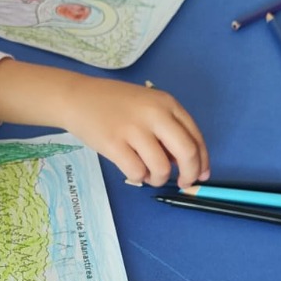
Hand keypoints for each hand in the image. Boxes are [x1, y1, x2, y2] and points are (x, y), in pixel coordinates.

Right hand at [57, 76, 209, 188]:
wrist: (77, 97)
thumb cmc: (114, 104)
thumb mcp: (148, 106)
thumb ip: (167, 127)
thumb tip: (184, 162)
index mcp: (167, 103)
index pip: (196, 136)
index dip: (202, 160)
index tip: (200, 174)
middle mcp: (154, 114)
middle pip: (187, 152)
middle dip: (190, 174)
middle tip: (183, 182)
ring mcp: (133, 129)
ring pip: (162, 167)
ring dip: (160, 179)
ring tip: (150, 176)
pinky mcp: (113, 144)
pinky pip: (137, 172)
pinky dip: (140, 177)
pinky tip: (134, 172)